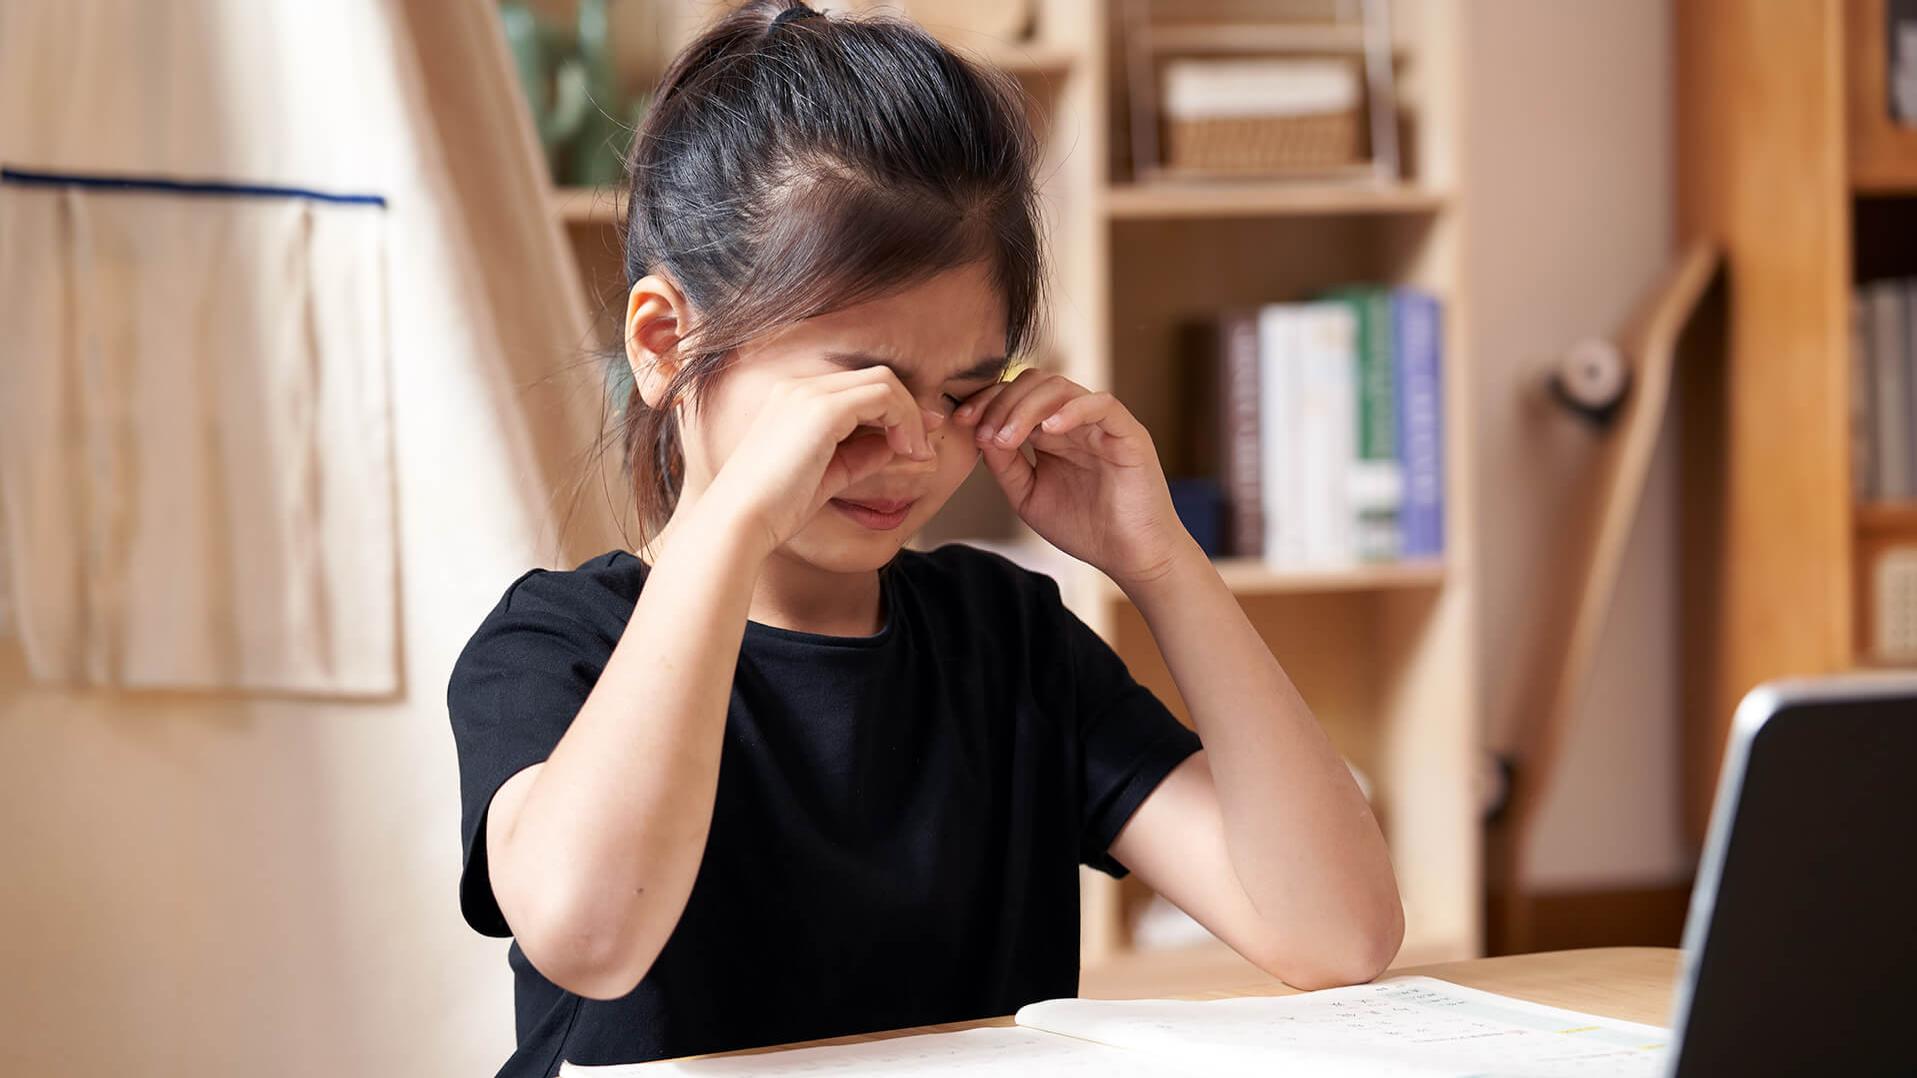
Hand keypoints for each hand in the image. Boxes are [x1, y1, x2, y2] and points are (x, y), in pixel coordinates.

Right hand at [705, 366, 941, 553]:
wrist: (740, 520)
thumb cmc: (775, 507)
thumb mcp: (827, 475)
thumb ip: (859, 455)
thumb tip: (893, 445)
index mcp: (793, 399)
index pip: (857, 388)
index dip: (895, 409)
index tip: (917, 439)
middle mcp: (799, 387)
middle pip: (875, 378)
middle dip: (909, 408)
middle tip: (924, 446)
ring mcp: (809, 393)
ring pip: (883, 382)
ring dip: (909, 416)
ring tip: (917, 453)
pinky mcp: (822, 409)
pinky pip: (882, 397)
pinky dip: (903, 420)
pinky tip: (906, 451)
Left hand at [956, 368, 1193, 586]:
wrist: (1131, 557)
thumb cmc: (1085, 529)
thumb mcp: (1029, 496)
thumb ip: (1005, 465)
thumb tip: (979, 432)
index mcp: (1052, 433)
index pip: (1015, 397)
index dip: (986, 402)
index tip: (960, 422)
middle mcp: (1075, 421)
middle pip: (1033, 383)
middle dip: (1000, 402)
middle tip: (982, 433)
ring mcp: (1101, 424)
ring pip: (1061, 387)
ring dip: (1025, 408)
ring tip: (1008, 439)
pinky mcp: (1128, 433)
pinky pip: (1100, 404)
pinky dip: (1071, 410)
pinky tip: (1049, 430)